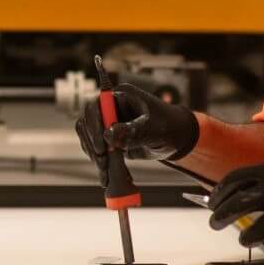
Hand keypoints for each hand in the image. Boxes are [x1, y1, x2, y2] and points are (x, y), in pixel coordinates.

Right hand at [76, 83, 200, 165]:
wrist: (176, 138)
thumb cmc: (169, 127)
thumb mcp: (153, 130)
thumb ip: (133, 132)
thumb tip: (108, 136)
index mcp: (122, 96)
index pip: (97, 105)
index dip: (94, 124)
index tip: (101, 145)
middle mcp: (111, 106)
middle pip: (87, 120)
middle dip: (92, 141)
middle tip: (102, 160)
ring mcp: (108, 121)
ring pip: (87, 134)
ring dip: (92, 151)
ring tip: (104, 167)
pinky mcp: (108, 136)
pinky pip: (93, 145)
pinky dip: (96, 158)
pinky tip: (105, 169)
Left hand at [208, 161, 263, 251]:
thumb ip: (260, 181)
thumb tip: (233, 194)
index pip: (233, 181)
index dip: (219, 193)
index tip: (212, 202)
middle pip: (235, 205)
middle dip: (220, 216)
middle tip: (214, 223)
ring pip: (250, 232)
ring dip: (245, 237)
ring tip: (245, 238)